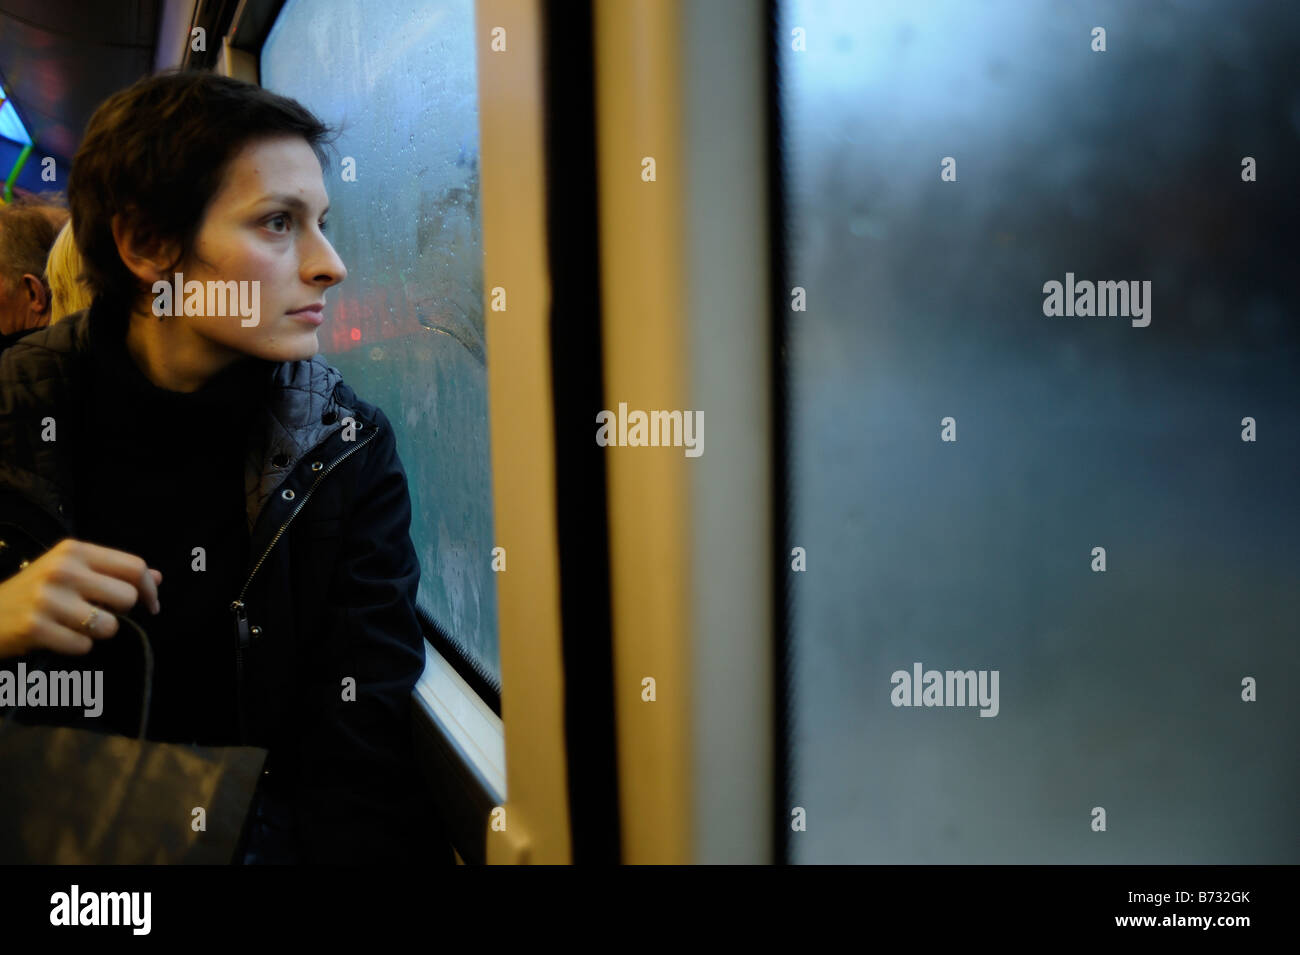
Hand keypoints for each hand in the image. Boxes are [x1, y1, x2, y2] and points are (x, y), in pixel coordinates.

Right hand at [0, 539, 161, 658]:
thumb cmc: (35, 591)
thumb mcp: (71, 570)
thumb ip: (113, 572)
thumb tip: (157, 577)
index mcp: (75, 550)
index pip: (134, 567)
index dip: (149, 590)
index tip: (151, 605)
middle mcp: (63, 570)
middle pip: (127, 597)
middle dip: (121, 612)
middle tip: (100, 613)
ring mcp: (48, 598)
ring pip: (109, 625)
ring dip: (98, 633)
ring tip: (75, 625)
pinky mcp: (36, 627)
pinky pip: (83, 646)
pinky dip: (77, 647)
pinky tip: (58, 636)